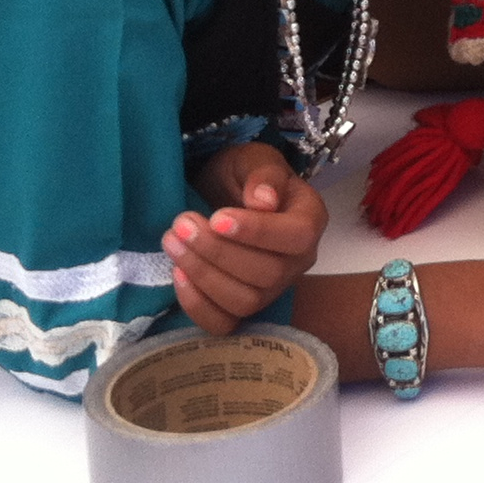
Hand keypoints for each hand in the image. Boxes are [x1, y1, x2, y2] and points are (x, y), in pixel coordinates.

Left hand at [164, 142, 327, 333]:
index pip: (297, 236)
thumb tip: (264, 201)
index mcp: (310, 219)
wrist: (223, 196)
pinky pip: (224, 323)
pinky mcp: (243, 308)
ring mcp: (272, 289)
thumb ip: (264, 174)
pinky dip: (198, 305)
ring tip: (173, 242)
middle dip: (218, 252)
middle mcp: (298, 261)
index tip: (217, 217)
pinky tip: (178, 273)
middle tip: (182, 224)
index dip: (258, 233)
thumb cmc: (243, 176)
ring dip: (203, 274)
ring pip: (245, 300)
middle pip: (268, 274)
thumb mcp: (254, 159)